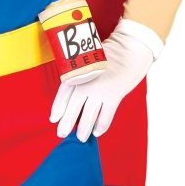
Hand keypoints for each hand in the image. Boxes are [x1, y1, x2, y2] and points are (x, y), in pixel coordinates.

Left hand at [49, 27, 154, 141]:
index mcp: (78, 71)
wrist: (131, 48)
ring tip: (81, 137)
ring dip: (83, 129)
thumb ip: (80, 77)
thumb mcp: (90, 62)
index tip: (53, 119)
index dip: (57, 108)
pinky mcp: (114, 95)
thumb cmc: (110, 55)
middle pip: (72, 107)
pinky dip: (100, 126)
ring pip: (88, 115)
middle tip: (62, 134)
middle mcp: (86, 81)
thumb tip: (74, 100)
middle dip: (66, 123)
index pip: (63, 93)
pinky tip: (97, 132)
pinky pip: (105, 116)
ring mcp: (100, 90)